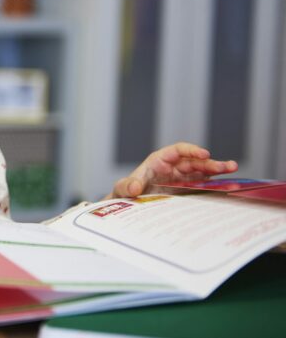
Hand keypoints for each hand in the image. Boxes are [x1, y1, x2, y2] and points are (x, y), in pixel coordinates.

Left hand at [106, 142, 237, 198]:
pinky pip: (202, 184)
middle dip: (210, 162)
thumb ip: (127, 186)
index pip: (177, 151)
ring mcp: (182, 178)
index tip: (203, 154)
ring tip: (233, 169)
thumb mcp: (122, 188)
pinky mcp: (187, 189)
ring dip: (217, 170)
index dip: (191, 151)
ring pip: (202, 171)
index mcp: (159, 161)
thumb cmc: (125, 191)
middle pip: (194, 161)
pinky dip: (214, 184)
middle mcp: (173, 167)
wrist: (129, 204)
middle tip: (227, 166)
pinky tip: (228, 185)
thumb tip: (134, 188)